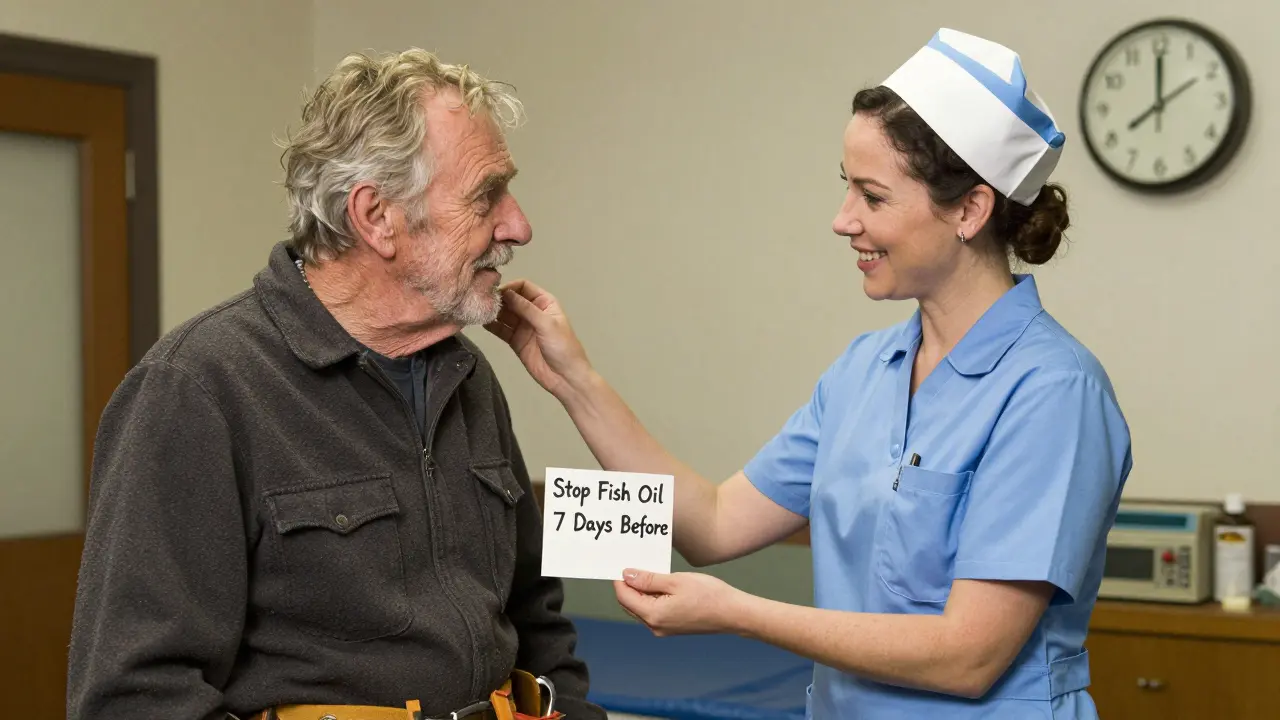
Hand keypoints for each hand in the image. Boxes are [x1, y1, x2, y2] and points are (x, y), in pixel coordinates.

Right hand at [484, 279, 592, 400]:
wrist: (566, 377)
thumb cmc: (564, 348)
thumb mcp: (546, 324)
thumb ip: (526, 308)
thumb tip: (507, 293)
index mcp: (545, 303)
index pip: (524, 287)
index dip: (510, 287)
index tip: (495, 291)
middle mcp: (533, 312)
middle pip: (511, 300)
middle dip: (498, 299)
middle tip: (482, 300)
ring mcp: (523, 327)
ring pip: (504, 314)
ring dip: (493, 312)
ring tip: (480, 311)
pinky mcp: (516, 341)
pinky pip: (501, 330)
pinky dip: (492, 326)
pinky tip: (482, 322)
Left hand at [614, 569, 744, 636]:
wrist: (733, 613)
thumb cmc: (709, 595)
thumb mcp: (676, 581)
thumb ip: (648, 579)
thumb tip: (626, 575)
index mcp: (653, 614)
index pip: (624, 596)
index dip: (620, 578)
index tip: (622, 562)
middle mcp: (655, 626)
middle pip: (629, 603)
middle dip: (628, 584)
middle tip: (634, 563)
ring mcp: (663, 629)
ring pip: (640, 607)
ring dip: (640, 590)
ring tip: (649, 571)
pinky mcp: (672, 627)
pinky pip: (653, 611)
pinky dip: (651, 597)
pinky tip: (660, 583)